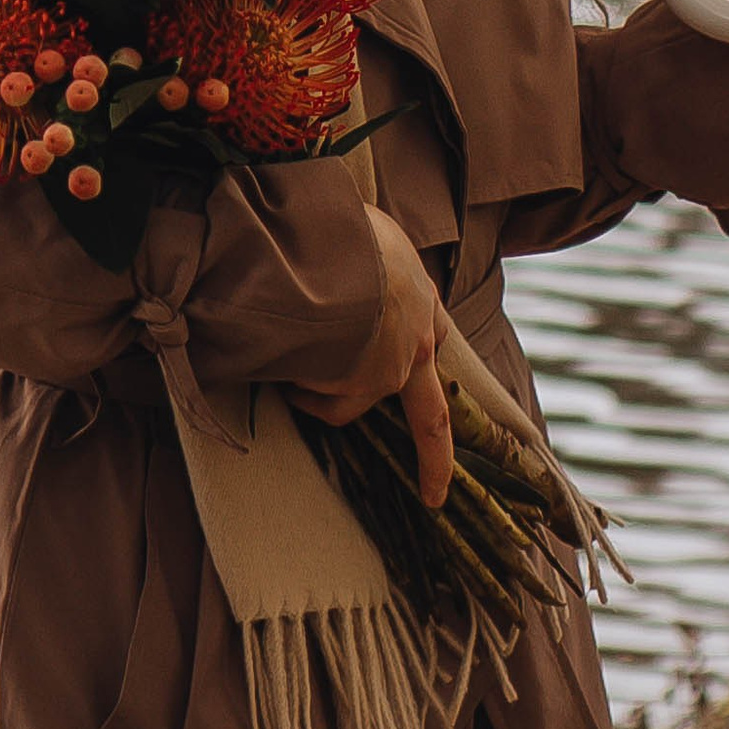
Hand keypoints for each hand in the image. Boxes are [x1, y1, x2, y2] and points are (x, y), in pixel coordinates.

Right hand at [287, 208, 452, 507]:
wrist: (339, 250)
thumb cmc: (345, 231)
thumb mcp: (368, 235)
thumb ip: (363, 261)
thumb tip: (333, 248)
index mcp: (421, 303)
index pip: (439, 345)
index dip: (438, 366)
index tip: (447, 400)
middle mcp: (416, 345)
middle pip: (430, 419)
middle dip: (434, 463)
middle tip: (434, 498)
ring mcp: (389, 371)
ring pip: (346, 404)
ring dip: (315, 390)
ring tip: (285, 353)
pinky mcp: (358, 386)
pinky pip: (317, 396)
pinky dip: (298, 385)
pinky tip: (281, 358)